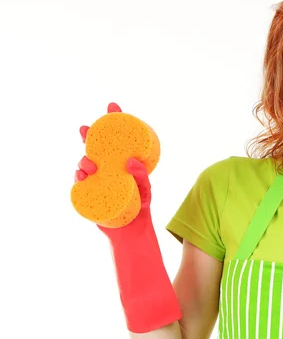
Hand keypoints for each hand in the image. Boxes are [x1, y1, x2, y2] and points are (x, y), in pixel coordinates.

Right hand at [74, 102, 152, 240]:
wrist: (131, 232)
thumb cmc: (140, 207)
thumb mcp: (146, 190)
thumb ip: (142, 176)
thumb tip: (130, 161)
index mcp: (121, 162)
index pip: (117, 139)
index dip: (113, 120)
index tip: (112, 106)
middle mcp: (107, 168)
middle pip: (95, 147)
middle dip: (88, 134)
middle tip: (85, 129)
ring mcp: (97, 180)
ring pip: (85, 163)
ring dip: (83, 160)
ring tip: (90, 166)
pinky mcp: (89, 194)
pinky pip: (80, 183)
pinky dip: (79, 178)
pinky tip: (81, 176)